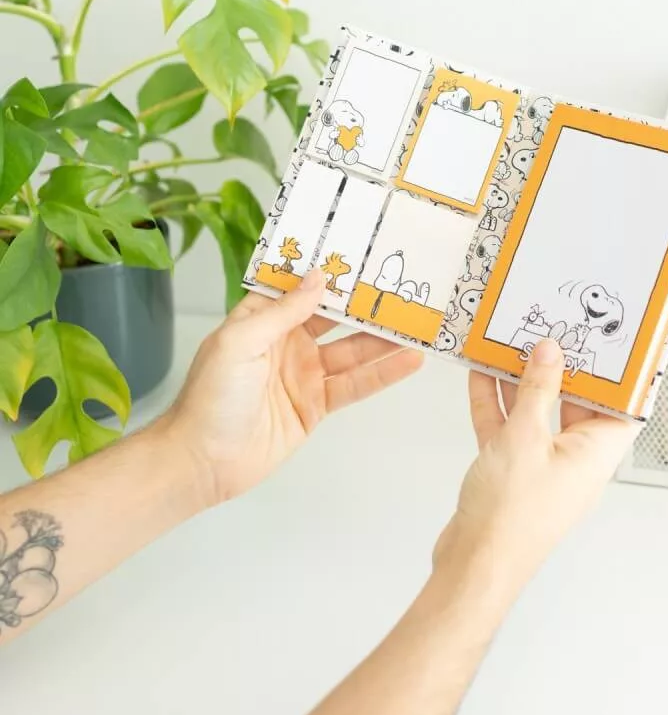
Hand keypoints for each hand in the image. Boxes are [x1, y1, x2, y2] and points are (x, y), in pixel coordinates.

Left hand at [163, 270, 422, 505]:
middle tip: (402, 286)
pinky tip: (409, 360)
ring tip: (417, 323)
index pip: (301, 288)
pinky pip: (355, 385)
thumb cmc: (212, 394)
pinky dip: (383, 374)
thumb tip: (319, 277)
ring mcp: (305, 374)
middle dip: (364, 303)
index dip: (329, 271)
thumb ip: (283, 311)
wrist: (203, 461)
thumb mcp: (241, 341)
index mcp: (263, 320)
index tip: (362, 253)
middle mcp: (288, 342)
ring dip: (383, 339)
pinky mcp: (318, 405)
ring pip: (353, 350)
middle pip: (334, 317)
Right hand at [434, 339, 636, 594]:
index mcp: (595, 454)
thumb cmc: (510, 518)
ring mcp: (542, 466)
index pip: (621, 407)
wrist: (473, 565)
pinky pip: (509, 428)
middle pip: (575, 403)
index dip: (618, 375)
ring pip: (537, 412)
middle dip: (562, 367)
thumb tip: (551, 353)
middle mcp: (574, 460)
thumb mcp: (525, 438)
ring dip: (523, 380)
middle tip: (553, 330)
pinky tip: (482, 374)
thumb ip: (538, 391)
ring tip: (513, 342)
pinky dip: (496, 403)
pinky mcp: (512, 471)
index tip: (609, 342)